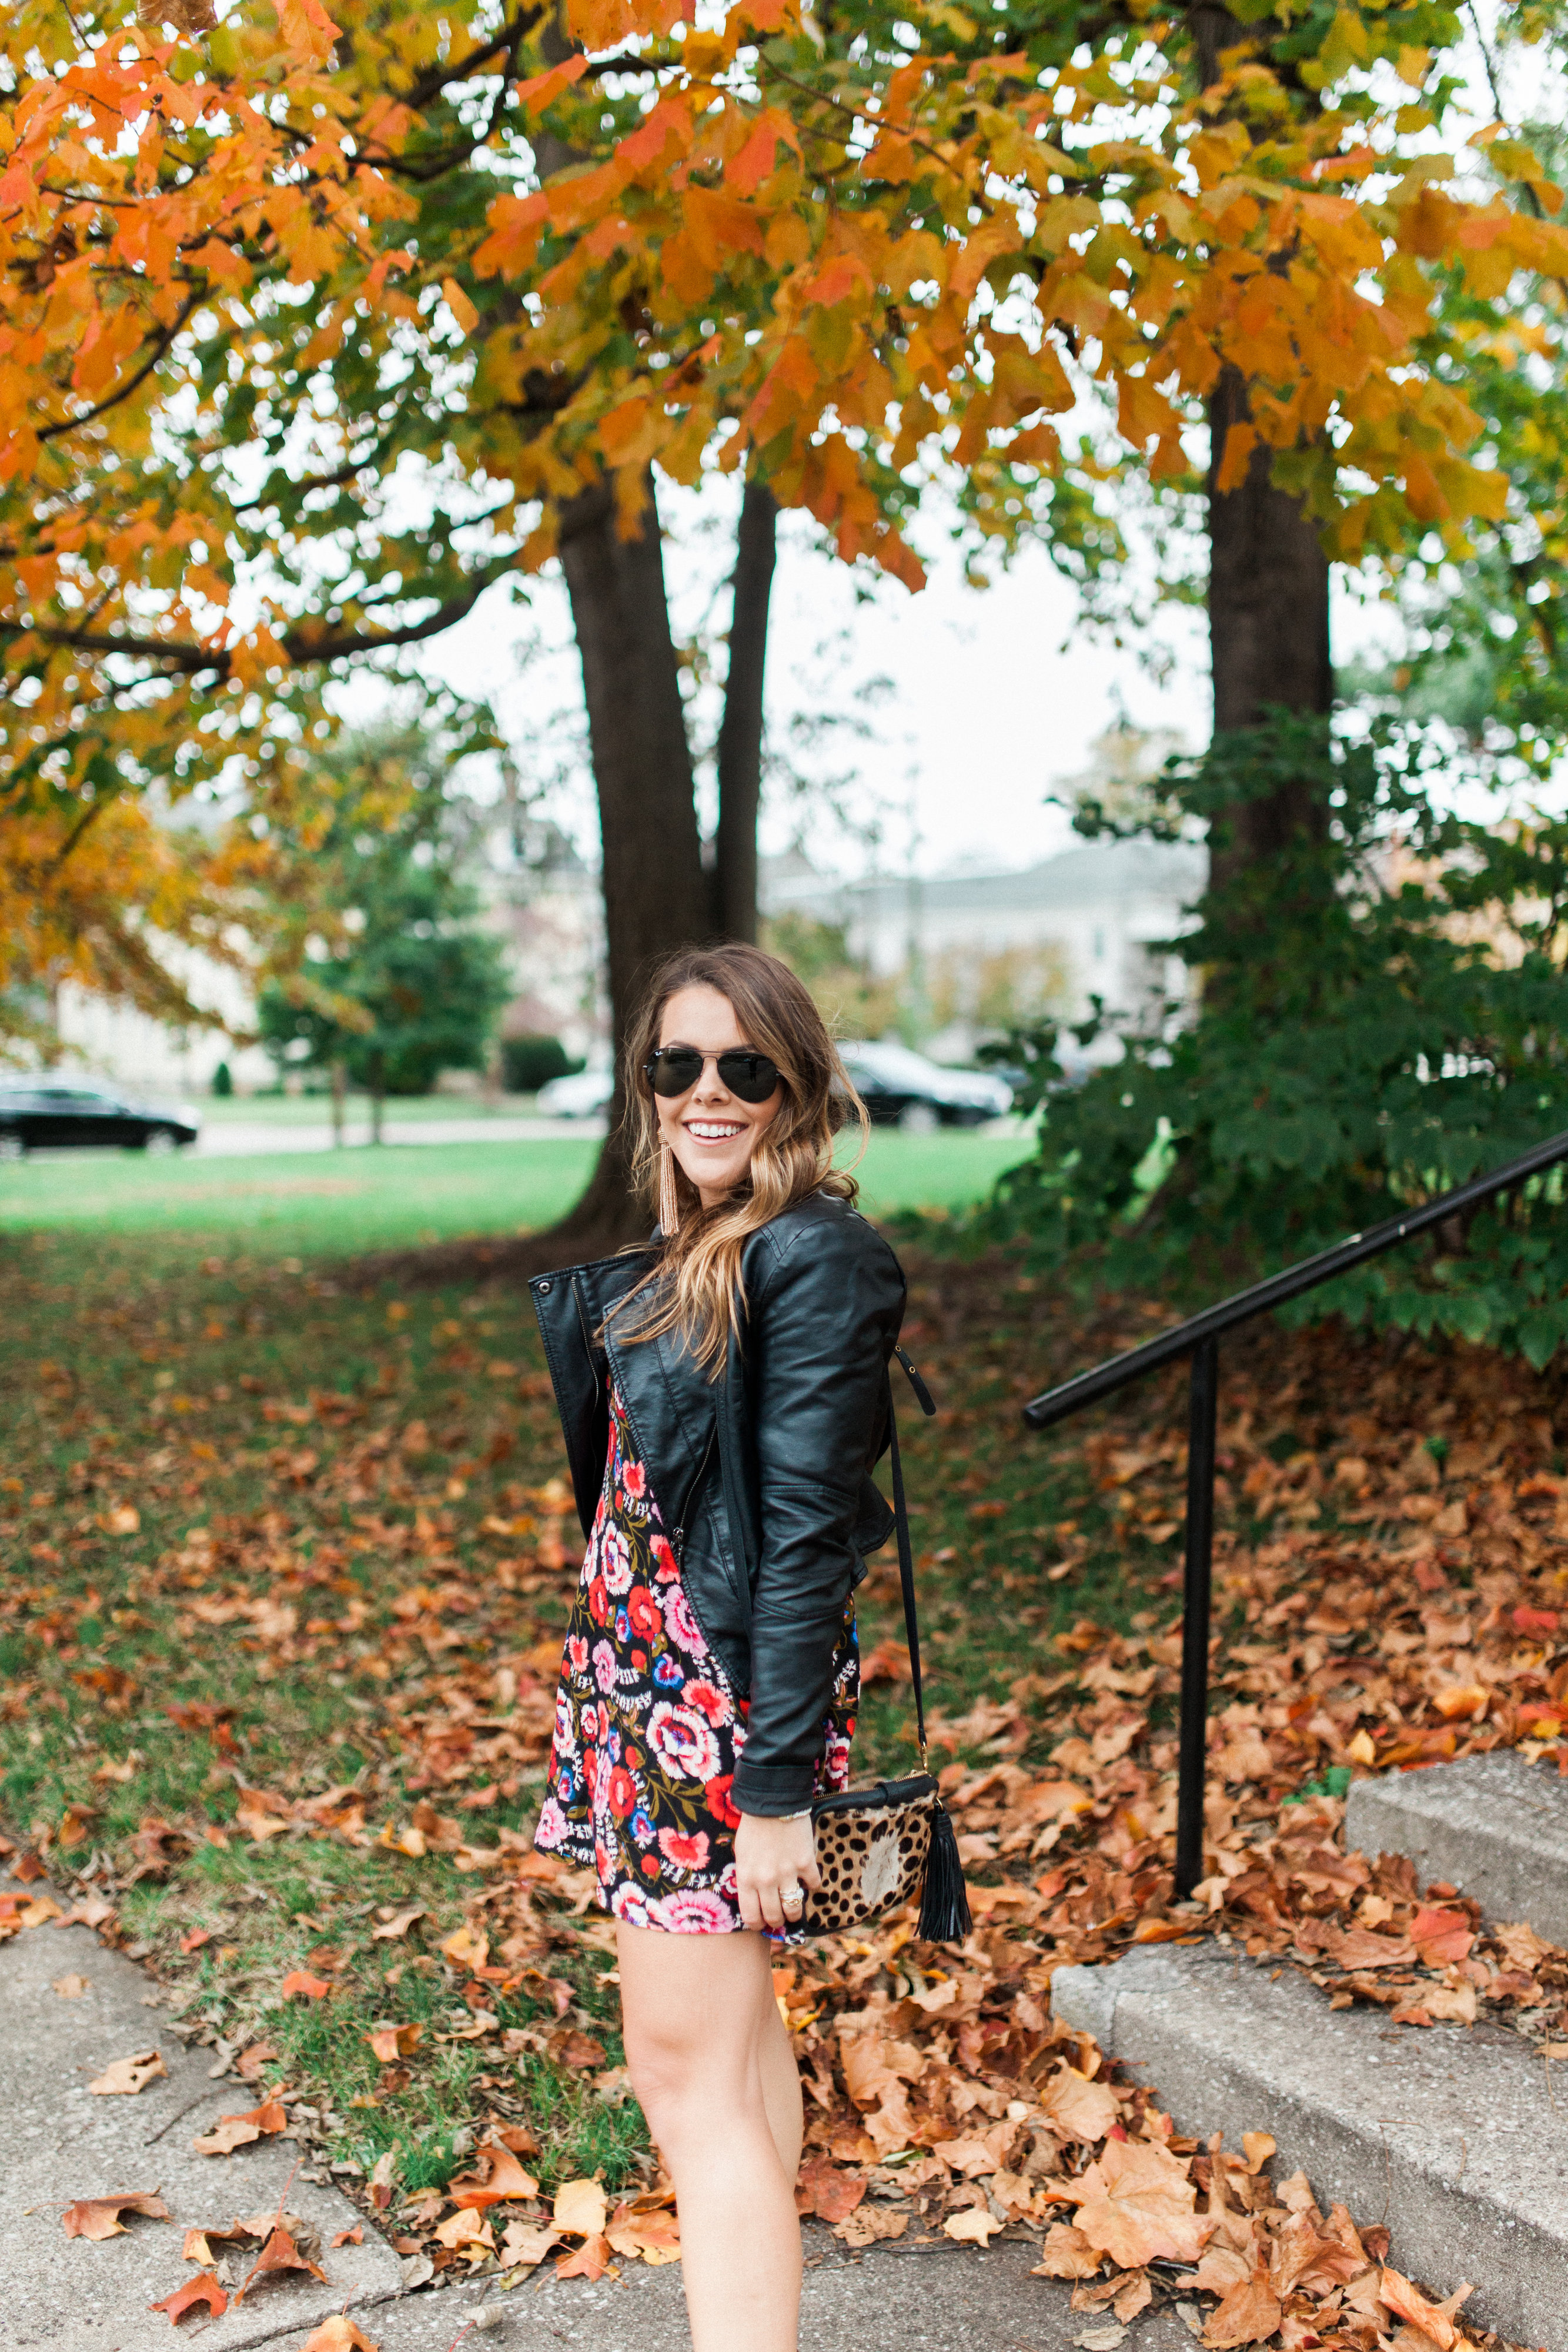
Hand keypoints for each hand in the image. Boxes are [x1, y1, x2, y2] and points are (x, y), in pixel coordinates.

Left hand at [734, 1810, 819, 1933]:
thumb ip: (747, 1878)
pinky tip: (806, 1877)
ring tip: (793, 1906)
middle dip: (777, 1920)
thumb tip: (755, 1898)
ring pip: (794, 1908)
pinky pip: (813, 1885)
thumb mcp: (741, 1855)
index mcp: (746, 1878)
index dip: (757, 1924)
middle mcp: (766, 1880)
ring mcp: (787, 1872)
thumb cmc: (753, 1827)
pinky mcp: (806, 1862)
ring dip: (794, 1911)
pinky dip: (811, 1884)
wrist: (773, 1801)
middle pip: (774, 1916)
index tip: (761, 1922)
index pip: (751, 1916)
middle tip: (779, 1916)